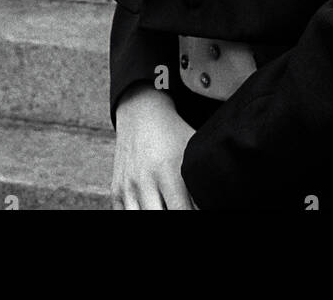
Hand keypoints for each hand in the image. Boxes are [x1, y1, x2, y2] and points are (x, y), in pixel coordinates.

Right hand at [112, 85, 196, 209]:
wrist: (141, 112)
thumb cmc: (174, 134)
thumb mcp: (192, 149)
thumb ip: (202, 178)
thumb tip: (216, 200)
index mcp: (168, 170)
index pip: (181, 211)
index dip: (191, 214)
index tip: (199, 210)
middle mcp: (144, 181)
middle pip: (158, 217)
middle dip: (172, 214)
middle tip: (182, 206)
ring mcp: (127, 187)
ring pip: (138, 219)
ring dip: (155, 215)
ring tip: (166, 205)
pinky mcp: (116, 191)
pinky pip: (123, 216)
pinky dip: (137, 215)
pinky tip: (151, 206)